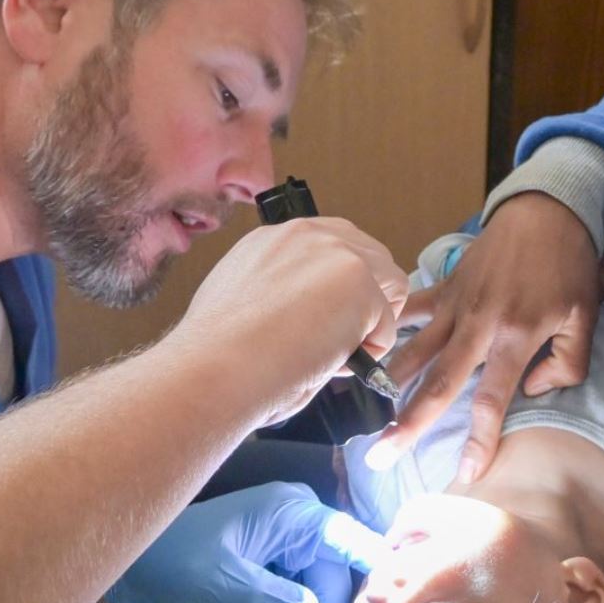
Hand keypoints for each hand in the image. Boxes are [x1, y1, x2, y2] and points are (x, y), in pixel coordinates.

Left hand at [105, 483, 383, 602]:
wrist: (132, 571)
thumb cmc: (172, 559)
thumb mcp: (222, 580)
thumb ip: (272, 598)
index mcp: (292, 512)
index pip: (349, 541)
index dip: (375, 571)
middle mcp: (296, 525)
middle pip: (332, 582)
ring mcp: (284, 549)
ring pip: (315, 599)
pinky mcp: (271, 573)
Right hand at [177, 219, 408, 430]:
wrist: (214, 368)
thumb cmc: (218, 355)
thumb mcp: (244, 303)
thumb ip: (281, 296)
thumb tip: (309, 319)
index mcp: (271, 240)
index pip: (331, 248)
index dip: (337, 289)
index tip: (326, 318)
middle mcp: (305, 234)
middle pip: (369, 256)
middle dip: (365, 299)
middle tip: (341, 340)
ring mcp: (336, 254)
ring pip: (389, 285)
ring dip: (370, 323)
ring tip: (335, 354)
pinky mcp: (360, 283)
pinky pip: (387, 325)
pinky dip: (369, 353)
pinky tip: (333, 363)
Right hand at [374, 194, 603, 483]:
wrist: (548, 210)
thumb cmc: (570, 266)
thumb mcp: (585, 318)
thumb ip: (568, 363)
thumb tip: (533, 389)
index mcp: (514, 337)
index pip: (491, 401)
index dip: (479, 440)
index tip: (467, 472)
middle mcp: (478, 326)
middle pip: (437, 385)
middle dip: (408, 424)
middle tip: (381, 455)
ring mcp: (456, 305)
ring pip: (415, 351)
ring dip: (390, 384)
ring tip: (365, 413)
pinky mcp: (447, 286)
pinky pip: (413, 308)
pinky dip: (391, 325)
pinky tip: (366, 346)